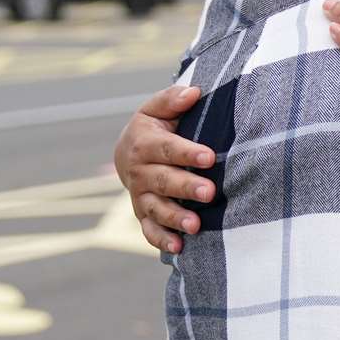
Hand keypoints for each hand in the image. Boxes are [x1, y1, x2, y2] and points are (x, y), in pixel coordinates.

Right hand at [114, 85, 216, 252]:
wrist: (130, 152)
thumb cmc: (154, 127)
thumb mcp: (158, 109)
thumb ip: (173, 99)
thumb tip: (193, 92)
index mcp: (144, 144)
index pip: (167, 149)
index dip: (188, 153)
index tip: (210, 157)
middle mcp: (140, 172)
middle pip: (163, 181)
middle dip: (186, 187)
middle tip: (209, 192)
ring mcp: (141, 196)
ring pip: (156, 209)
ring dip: (175, 218)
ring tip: (196, 225)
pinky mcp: (144, 214)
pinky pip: (150, 230)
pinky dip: (162, 239)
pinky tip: (180, 247)